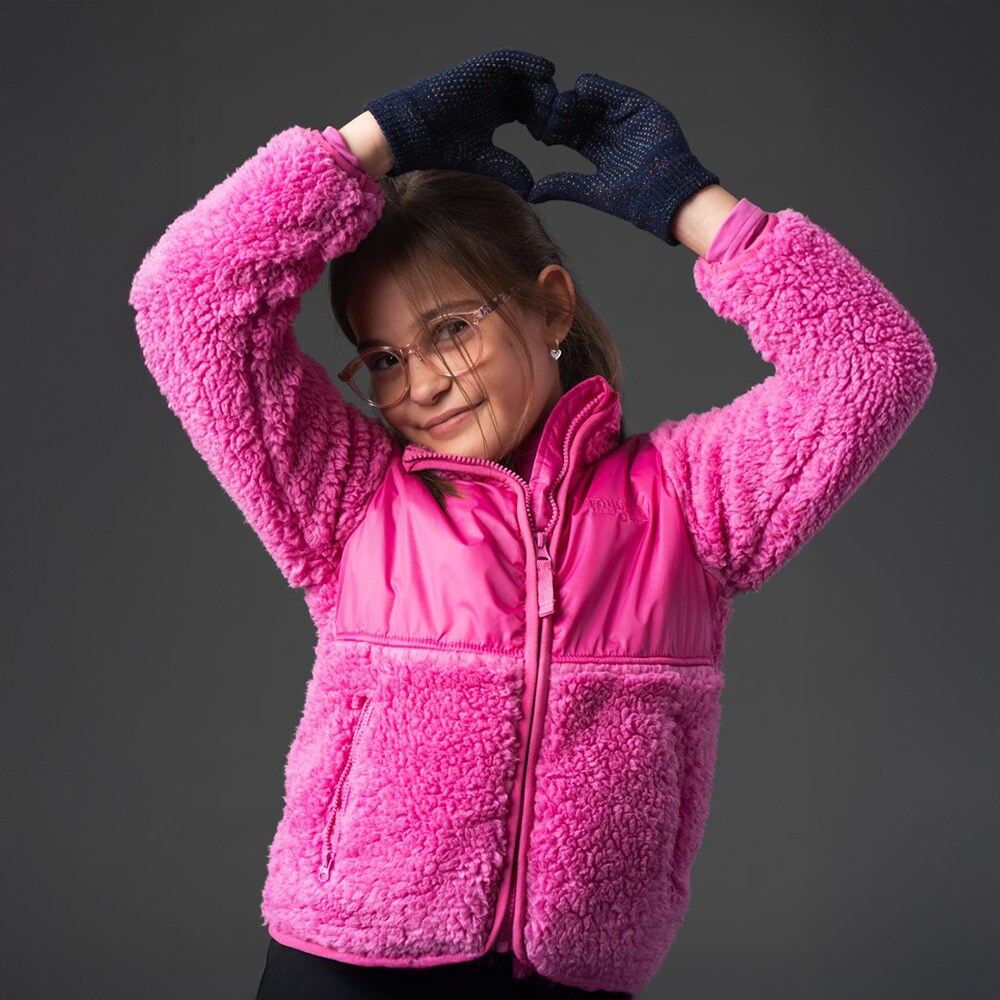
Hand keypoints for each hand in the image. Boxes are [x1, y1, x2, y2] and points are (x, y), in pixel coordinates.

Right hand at [362, 49, 557, 197]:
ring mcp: (490, 79)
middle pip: (535, 94)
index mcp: (500, 111)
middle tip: (565, 121)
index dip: (547, 125)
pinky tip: (546, 73)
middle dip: (550, 107)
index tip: (559, 139)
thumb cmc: (445, 148)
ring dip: (544, 87)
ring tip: (559, 100)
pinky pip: (513, 60)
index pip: (533, 113)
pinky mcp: (483, 67)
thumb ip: (512, 168)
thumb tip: (535, 190)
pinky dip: (530, 63)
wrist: (416, 132)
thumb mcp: (487, 159)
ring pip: (527, 77)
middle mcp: (498, 93)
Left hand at [527, 74, 719, 245]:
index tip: (538, 132)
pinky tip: (582, 88)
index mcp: (597, 150)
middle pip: (579, 115)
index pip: (570, 134)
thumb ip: (562, 185)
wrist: (663, 193)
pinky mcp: (639, 106)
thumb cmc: (631, 198)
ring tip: (561, 104)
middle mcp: (609, 131)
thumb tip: (530, 194)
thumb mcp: (590, 190)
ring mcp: (624, 117)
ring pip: (593, 101)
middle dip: (563, 114)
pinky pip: (615, 92)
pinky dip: (598, 88)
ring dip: (576, 100)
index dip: (555, 131)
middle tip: (546, 114)